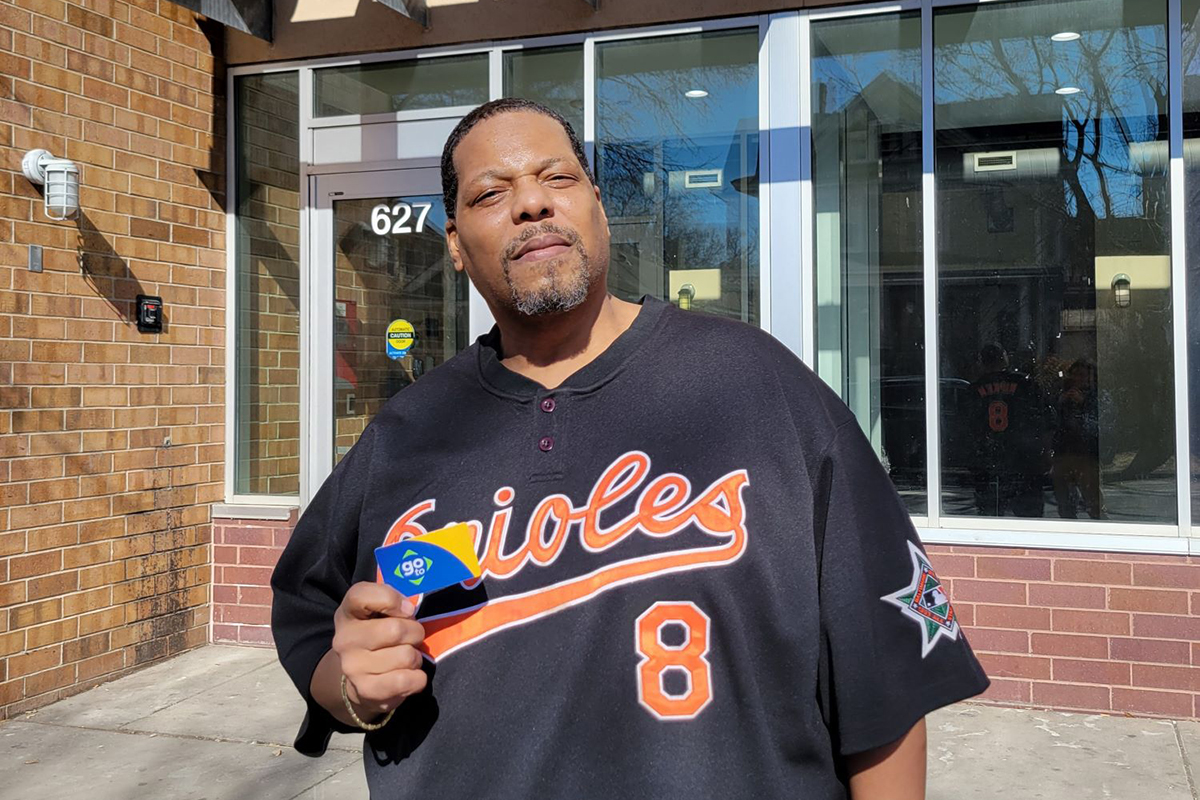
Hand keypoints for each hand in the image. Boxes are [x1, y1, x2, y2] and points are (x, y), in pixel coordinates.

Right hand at [332, 582, 426, 719]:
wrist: (361, 677)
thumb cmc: (378, 635)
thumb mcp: (379, 611)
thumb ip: (391, 601)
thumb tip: (408, 610)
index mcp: (348, 613)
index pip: (361, 595)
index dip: (391, 599)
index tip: (406, 610)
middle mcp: (345, 640)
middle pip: (395, 630)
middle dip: (415, 633)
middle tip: (412, 638)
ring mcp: (353, 667)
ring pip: (406, 656)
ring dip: (416, 657)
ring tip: (406, 658)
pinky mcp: (367, 690)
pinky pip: (407, 681)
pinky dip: (418, 678)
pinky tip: (409, 676)